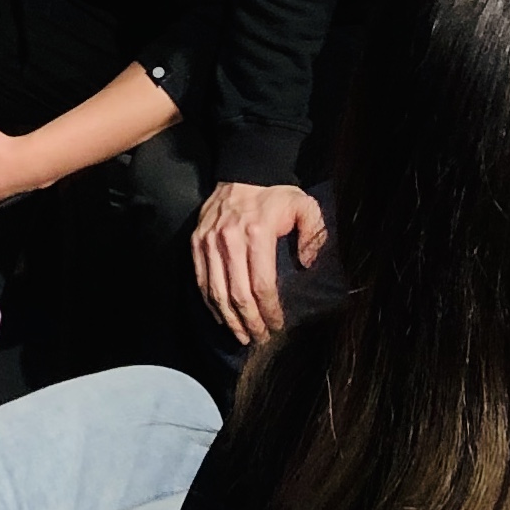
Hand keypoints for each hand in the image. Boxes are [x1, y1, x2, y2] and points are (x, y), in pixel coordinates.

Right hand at [191, 181, 328, 346]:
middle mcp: (229, 240)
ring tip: (242, 336)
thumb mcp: (305, 206)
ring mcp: (208, 242)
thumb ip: (313, 234)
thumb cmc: (277, 194)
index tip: (278, 325)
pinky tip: (221, 317)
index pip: (262, 284)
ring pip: (216, 292)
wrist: (244, 170)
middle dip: (250, 322)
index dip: (270, 311)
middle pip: (237, 294)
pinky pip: (201, 280)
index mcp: (257, 233)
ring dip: (229, 319)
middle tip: (260, 339)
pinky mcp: (196, 241)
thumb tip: (307, 264)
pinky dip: (210, 303)